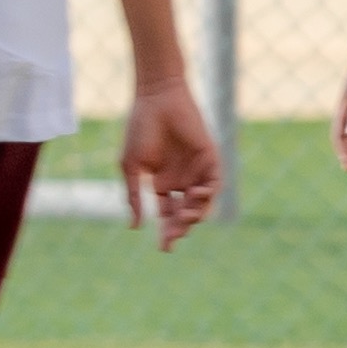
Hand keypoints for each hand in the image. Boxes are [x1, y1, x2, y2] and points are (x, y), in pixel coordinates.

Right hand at [119, 79, 221, 251]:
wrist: (156, 99)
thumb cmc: (139, 129)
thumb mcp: (131, 167)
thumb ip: (134, 196)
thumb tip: (134, 226)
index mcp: (162, 184)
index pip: (167, 215)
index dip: (167, 232)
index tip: (164, 248)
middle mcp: (181, 181)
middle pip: (186, 214)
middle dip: (181, 228)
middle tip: (174, 237)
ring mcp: (197, 170)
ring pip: (202, 203)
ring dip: (195, 214)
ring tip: (184, 216)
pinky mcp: (210, 157)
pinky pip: (215, 183)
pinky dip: (208, 194)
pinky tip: (195, 195)